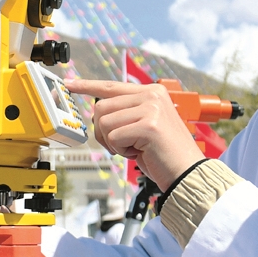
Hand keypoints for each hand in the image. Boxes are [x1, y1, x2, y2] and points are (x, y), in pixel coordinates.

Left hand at [66, 80, 203, 188]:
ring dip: (112, 142)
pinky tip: (138, 153)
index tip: (70, 84)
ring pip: (104, 122)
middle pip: (101, 107)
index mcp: (152, 92)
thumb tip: (97, 111)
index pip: (112, 86)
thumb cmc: (165, 154)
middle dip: (103, 131)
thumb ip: (126, 113)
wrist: (187, 172)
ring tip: (133, 148)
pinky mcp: (148, 125)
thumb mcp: (145, 125)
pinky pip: (113, 137)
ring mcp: (151, 108)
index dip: (88, 86)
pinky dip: (120, 150)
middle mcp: (152, 95)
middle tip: (121, 144)